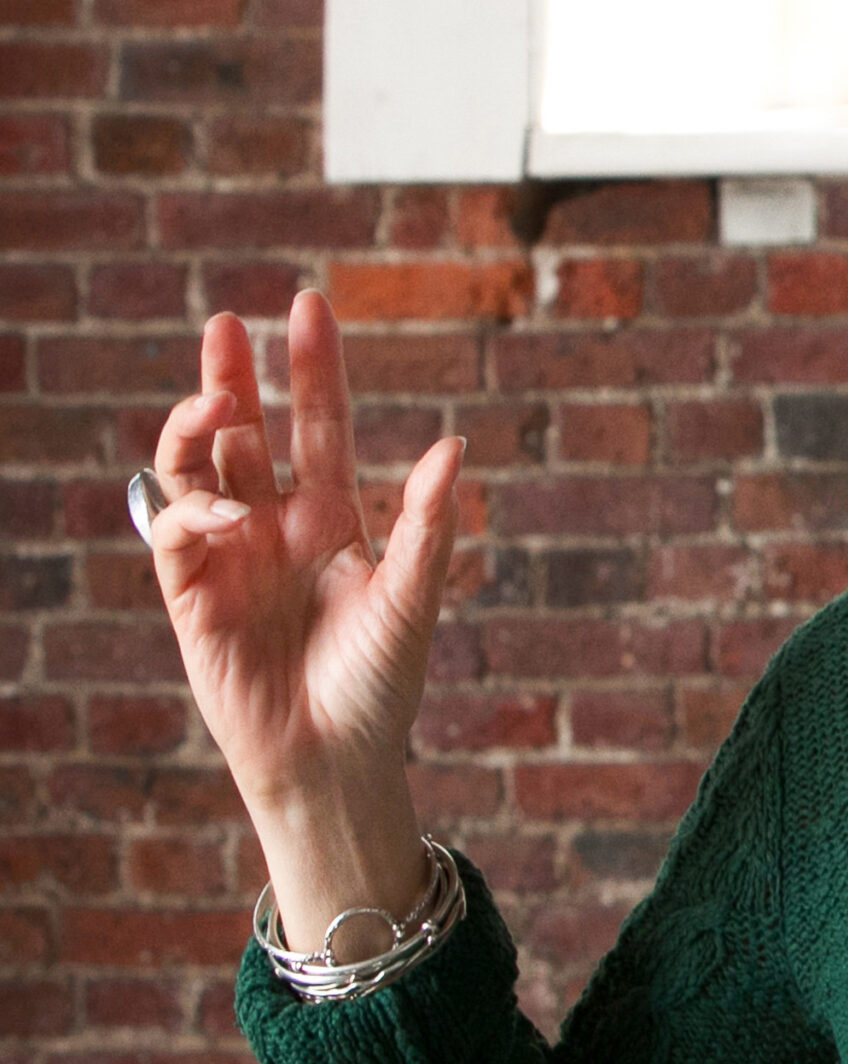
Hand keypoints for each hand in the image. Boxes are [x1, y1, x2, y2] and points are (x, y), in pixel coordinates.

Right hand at [148, 290, 465, 942]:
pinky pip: (177, 531)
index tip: (308, 304)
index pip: (318, 425)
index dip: (312, 368)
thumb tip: (454, 446)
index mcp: (332, 518)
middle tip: (225, 324)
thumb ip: (428, 524)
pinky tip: (224, 514)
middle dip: (231, 378)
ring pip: (197, 470)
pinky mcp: (192, 595)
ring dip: (197, 430)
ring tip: (214, 400)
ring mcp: (230, 556)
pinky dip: (193, 511)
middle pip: (244, 433)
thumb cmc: (380, 683)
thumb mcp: (412, 597)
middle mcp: (276, 526)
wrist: (336, 759)